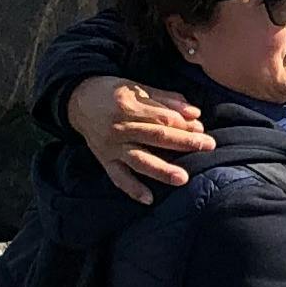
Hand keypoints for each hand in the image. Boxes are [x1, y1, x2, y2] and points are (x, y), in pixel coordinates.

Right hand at [67, 75, 215, 204]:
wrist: (78, 101)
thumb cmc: (113, 92)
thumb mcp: (138, 87)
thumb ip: (167, 99)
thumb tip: (195, 113)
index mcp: (130, 106)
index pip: (162, 118)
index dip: (184, 124)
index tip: (202, 128)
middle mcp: (120, 128)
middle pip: (156, 137)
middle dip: (184, 142)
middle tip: (208, 146)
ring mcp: (112, 147)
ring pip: (139, 160)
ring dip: (161, 170)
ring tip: (183, 178)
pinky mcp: (104, 160)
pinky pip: (118, 177)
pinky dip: (132, 189)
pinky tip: (149, 199)